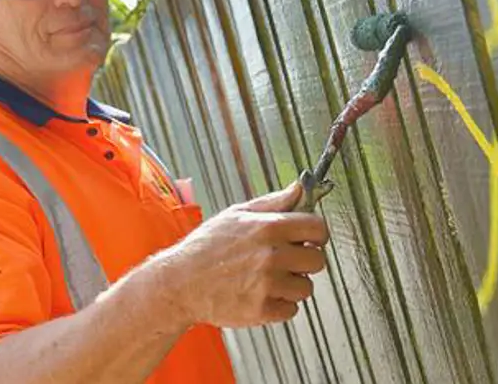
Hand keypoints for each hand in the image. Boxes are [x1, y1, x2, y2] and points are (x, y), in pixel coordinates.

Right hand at [155, 183, 330, 327]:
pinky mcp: (261, 310)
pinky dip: (279, 306)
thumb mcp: (237, 214)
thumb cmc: (206, 247)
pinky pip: (291, 310)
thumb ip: (274, 202)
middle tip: (286, 262)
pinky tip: (260, 295)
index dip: (317, 235)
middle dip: (305, 262)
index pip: (318, 228)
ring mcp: (267, 284)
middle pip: (318, 260)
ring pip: (306, 288)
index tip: (310, 240)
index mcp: (269, 227)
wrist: (178, 284)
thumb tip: (300, 188)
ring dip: (292, 286)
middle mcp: (271, 255)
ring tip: (267, 280)